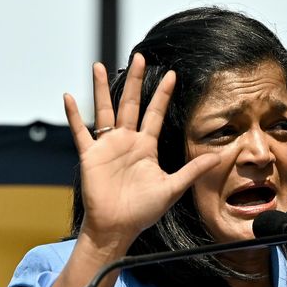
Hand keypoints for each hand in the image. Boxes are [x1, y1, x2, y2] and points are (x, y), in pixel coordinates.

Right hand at [63, 53, 219, 251]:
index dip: (163, 94)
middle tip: (140, 58)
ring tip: (99, 66)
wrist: (116, 228)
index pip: (155, 114)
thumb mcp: (172, 189)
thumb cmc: (142, 212)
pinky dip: (74, 115)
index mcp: (145, 147)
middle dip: (135, 81)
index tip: (171, 74)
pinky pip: (81, 132)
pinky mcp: (90, 156)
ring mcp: (107, 148)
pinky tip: (68, 97)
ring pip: (105, 111)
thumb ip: (192, 171)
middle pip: (131, 104)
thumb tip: (218, 157)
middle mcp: (126, 142)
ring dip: (102, 89)